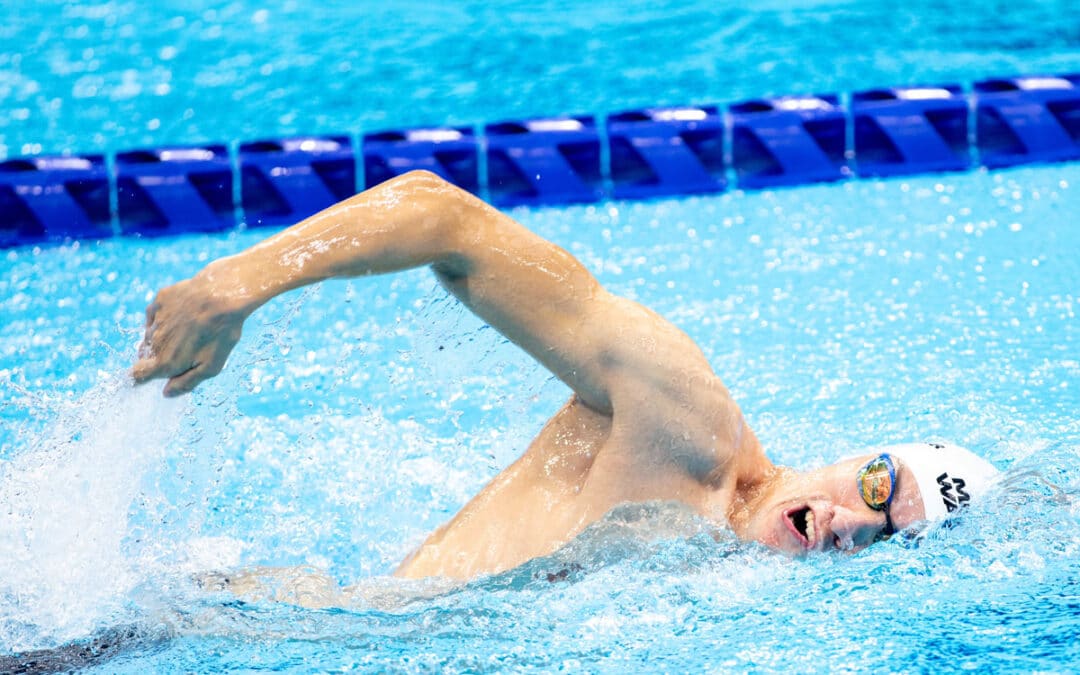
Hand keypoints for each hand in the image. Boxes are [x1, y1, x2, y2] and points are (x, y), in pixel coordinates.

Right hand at [132, 267, 251, 396]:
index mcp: (165, 361)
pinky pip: (157, 313)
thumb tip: (166, 393)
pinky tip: (185, 315)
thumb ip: (186, 383)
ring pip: (151, 334)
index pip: (137, 376)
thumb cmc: (221, 333)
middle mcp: (154, 341)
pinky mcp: (160, 300)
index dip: (139, 378)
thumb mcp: (212, 366)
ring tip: (190, 330)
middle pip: (146, 355)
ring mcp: (155, 319)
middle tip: (184, 350)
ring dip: (164, 337)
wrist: (224, 294)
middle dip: (159, 357)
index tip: (145, 377)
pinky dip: (166, 317)